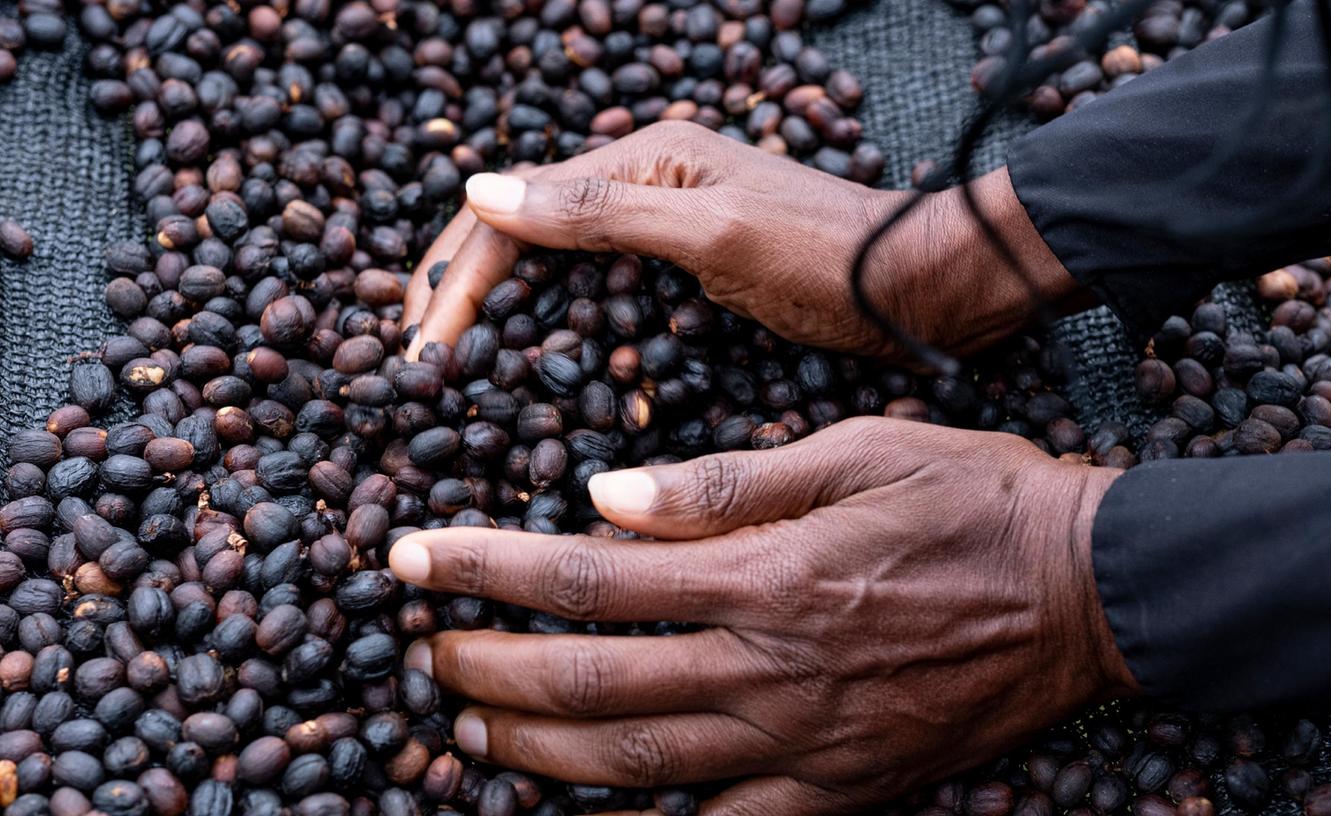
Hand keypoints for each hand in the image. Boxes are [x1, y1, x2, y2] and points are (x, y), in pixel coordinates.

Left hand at [389, 418, 1137, 813]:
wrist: (1089, 593)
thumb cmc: (975, 498)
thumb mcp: (857, 451)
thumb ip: (728, 483)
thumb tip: (605, 495)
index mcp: (767, 574)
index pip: (586, 579)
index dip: (483, 570)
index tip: (410, 560)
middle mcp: (770, 669)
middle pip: (589, 684)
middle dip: (484, 671)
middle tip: (424, 654)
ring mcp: (802, 743)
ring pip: (633, 765)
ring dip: (533, 752)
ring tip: (470, 730)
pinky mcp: (838, 790)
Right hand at [402, 121, 1078, 362]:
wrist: (915, 288)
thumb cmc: (827, 256)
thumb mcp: (714, 232)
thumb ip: (601, 213)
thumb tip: (481, 191)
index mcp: (640, 161)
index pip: (514, 212)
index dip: (459, 279)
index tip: (419, 351)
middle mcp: (640, 186)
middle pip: (519, 236)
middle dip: (462, 295)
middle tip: (415, 366)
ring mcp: (660, 229)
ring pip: (550, 268)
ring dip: (501, 315)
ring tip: (453, 371)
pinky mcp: (680, 270)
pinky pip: (595, 297)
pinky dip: (560, 331)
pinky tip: (539, 371)